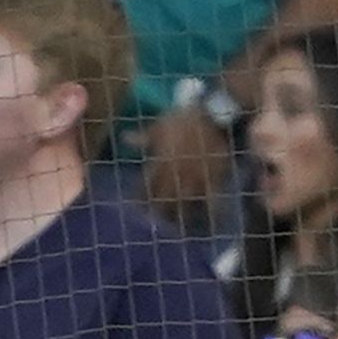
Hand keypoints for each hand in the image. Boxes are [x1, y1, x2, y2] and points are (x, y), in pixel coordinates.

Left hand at [141, 106, 233, 224]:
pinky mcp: (214, 178)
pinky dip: (209, 213)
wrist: (213, 110)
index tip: (137, 209)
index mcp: (161, 162)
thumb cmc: (183, 119)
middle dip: (158, 214)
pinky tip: (208, 223)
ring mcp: (195, 178)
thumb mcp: (160, 125)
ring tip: (177, 228)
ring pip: (184, 206)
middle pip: (163, 202)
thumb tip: (123, 139)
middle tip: (157, 224)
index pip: (145, 188)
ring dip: (179, 218)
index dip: (140, 200)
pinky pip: (211, 200)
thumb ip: (142, 137)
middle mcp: (176, 174)